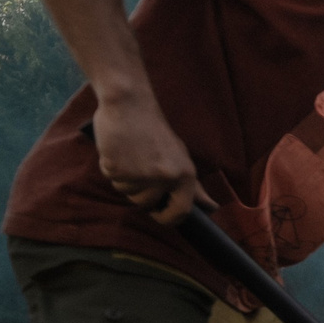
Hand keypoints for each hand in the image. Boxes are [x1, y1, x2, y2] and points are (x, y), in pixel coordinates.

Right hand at [92, 89, 201, 223]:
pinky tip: (118, 149)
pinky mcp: (119, 169)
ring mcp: (141, 175)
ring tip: (130, 154)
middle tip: (138, 166)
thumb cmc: (154, 131)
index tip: (158, 213)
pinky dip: (111, 167)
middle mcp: (165, 177)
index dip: (168, 218)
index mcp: (185, 175)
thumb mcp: (180, 157)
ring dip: (124, 179)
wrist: (130, 104)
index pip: (181, 212)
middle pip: (147, 204)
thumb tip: (212, 207)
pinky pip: (112, 179)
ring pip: (127, 193)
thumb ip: (193, 186)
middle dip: (139, 192)